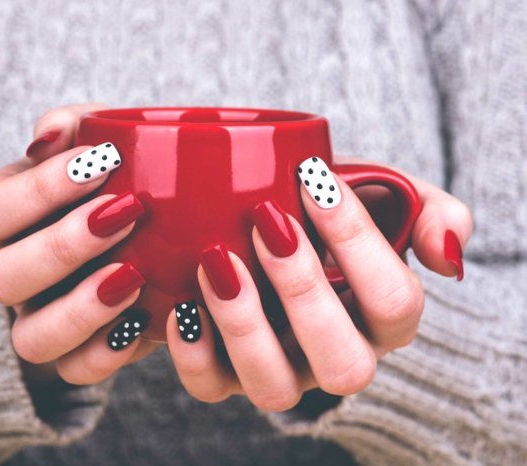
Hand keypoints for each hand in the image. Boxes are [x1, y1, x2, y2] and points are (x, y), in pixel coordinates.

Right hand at [0, 103, 159, 387]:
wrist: (149, 233)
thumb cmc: (116, 178)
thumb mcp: (99, 141)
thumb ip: (74, 125)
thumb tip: (51, 136)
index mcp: (3, 220)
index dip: (39, 190)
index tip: (103, 162)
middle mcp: (10, 273)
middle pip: (1, 278)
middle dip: (64, 246)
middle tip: (128, 213)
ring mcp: (38, 319)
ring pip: (31, 338)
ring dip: (81, 307)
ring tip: (135, 274)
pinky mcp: (77, 353)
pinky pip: (75, 371)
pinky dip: (107, 351)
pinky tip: (143, 318)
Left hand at [165, 157, 471, 410]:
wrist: (267, 215)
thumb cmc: (324, 202)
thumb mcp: (385, 192)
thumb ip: (430, 211)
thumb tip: (446, 254)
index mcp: (386, 319)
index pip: (395, 302)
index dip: (358, 242)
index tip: (313, 180)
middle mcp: (340, 356)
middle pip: (343, 363)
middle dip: (302, 290)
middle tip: (266, 221)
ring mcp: (284, 371)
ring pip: (275, 388)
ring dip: (244, 325)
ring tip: (216, 259)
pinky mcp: (228, 375)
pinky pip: (211, 388)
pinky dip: (193, 353)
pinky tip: (182, 304)